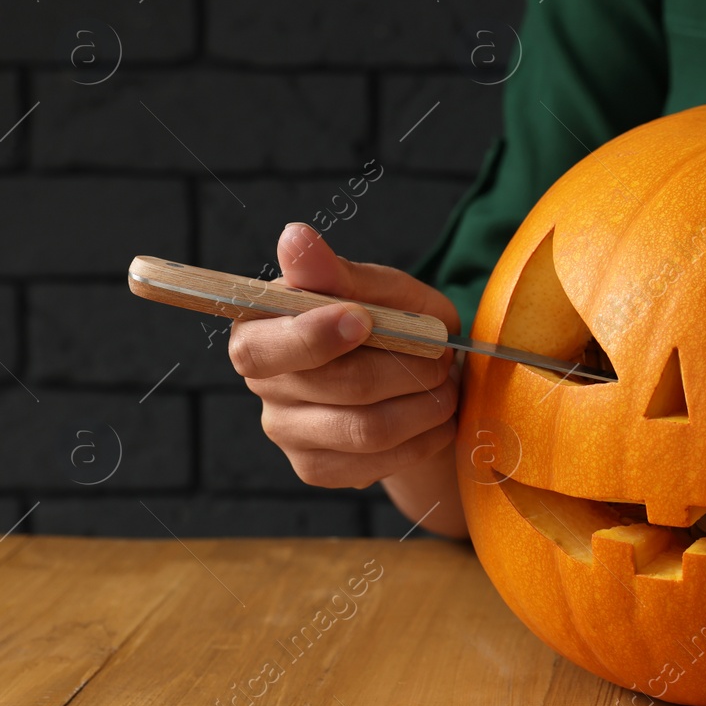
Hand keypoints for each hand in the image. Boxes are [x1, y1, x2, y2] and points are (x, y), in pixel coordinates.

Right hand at [227, 223, 460, 488]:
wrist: (414, 376)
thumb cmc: (389, 319)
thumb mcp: (379, 287)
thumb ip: (338, 272)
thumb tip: (293, 238)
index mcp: (260, 327)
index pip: (268, 347)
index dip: (316, 337)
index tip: (364, 319)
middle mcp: (262, 383)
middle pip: (337, 385)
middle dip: (407, 366)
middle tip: (442, 352)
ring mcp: (286, 431)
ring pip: (366, 430)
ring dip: (425, 405)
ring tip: (445, 383)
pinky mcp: (317, 468)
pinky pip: (378, 463)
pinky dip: (423, 438)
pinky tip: (436, 417)